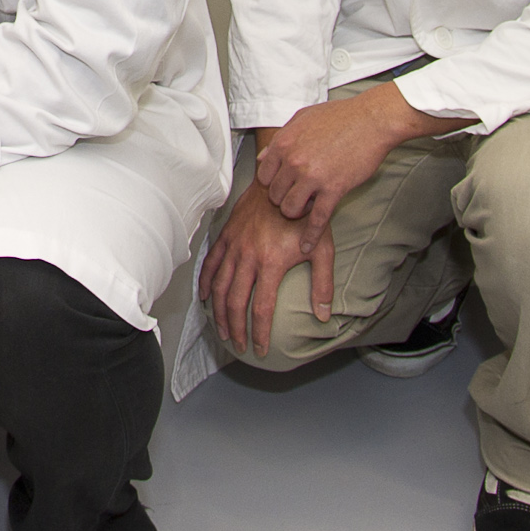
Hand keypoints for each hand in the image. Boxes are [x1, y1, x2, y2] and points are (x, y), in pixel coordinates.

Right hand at [202, 179, 330, 357]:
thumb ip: (322, 284)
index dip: (259, 333)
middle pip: (235, 302)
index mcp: (271, 263)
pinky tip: (206, 299)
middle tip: (239, 346)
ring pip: (220, 287)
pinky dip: (206, 283)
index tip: (260, 349)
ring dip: (219, 312)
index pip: (260, 308)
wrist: (282, 181)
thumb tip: (323, 316)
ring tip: (223, 331)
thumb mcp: (322, 248)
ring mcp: (234, 245)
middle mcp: (248, 256)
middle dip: (236, 328)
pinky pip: (210, 264)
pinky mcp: (226, 235)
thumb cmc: (304, 215)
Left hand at [250, 85, 458, 226]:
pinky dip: (310, 236)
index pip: (262, 176)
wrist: (371, 121)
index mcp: (284, 144)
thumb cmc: (338, 117)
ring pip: (290, 209)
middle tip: (295, 196)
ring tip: (306, 207)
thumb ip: (280, 139)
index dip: (271, 184)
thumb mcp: (301, 119)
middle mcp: (294, 162)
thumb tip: (264, 157)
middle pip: (274, 195)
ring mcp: (313, 177)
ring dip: (296, 212)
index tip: (281, 185)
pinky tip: (307, 246)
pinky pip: (316, 220)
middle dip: (283, 199)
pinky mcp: (334, 190)